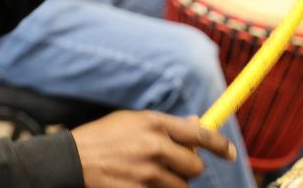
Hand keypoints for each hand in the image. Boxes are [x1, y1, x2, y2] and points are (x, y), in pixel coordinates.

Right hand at [72, 110, 235, 187]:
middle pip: (195, 167)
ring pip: (181, 186)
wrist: (72, 160)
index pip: (201, 134)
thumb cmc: (103, 137)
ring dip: (172, 183)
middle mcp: (155, 147)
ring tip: (151, 174)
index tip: (230, 153)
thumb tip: (197, 123)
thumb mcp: (134, 121)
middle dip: (189, 169)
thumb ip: (167, 124)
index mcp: (156, 123)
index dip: (220, 145)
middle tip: (175, 166)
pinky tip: (140, 182)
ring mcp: (148, 173)